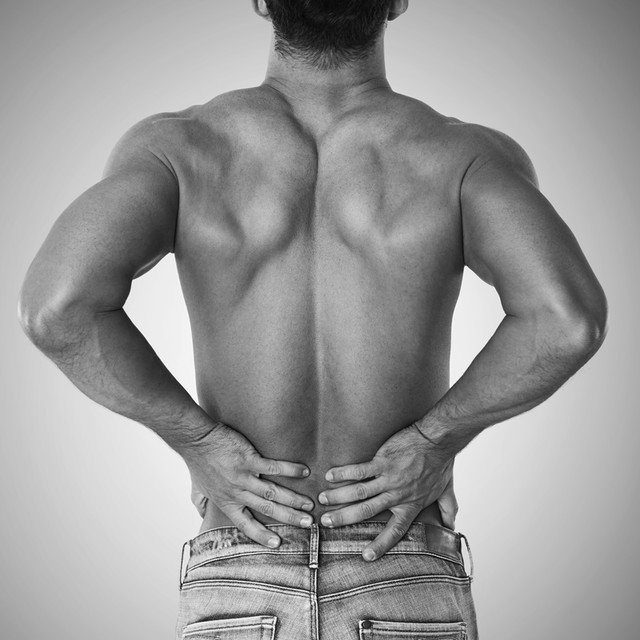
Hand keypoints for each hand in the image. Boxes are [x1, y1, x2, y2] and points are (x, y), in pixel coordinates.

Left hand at [181, 422, 314, 547]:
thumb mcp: (197, 490)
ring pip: (272, 492)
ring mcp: (243, 477)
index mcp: (226, 502)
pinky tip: (304, 472)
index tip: (277, 543)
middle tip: (307, 523)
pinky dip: (289, 470)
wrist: (196, 440)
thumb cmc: (197, 463)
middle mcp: (237, 493)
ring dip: (293, 499)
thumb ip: (202, 504)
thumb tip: (203, 515)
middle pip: (266, 509)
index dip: (261, 535)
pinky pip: (273, 468)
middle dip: (289, 517)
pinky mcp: (248, 459)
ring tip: (309, 504)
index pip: (245, 524)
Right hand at [317, 423, 456, 560]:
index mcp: (410, 505)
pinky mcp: (382, 461)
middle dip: (344, 518)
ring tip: (322, 500)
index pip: (394, 531)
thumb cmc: (440, 463)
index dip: (380, 544)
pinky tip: (331, 475)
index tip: (366, 557)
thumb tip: (452, 526)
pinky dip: (344, 473)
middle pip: (366, 511)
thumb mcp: (446, 491)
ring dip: (338, 497)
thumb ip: (447, 509)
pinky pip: (359, 470)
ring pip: (358, 492)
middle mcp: (397, 495)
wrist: (437, 440)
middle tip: (326, 522)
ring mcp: (388, 478)